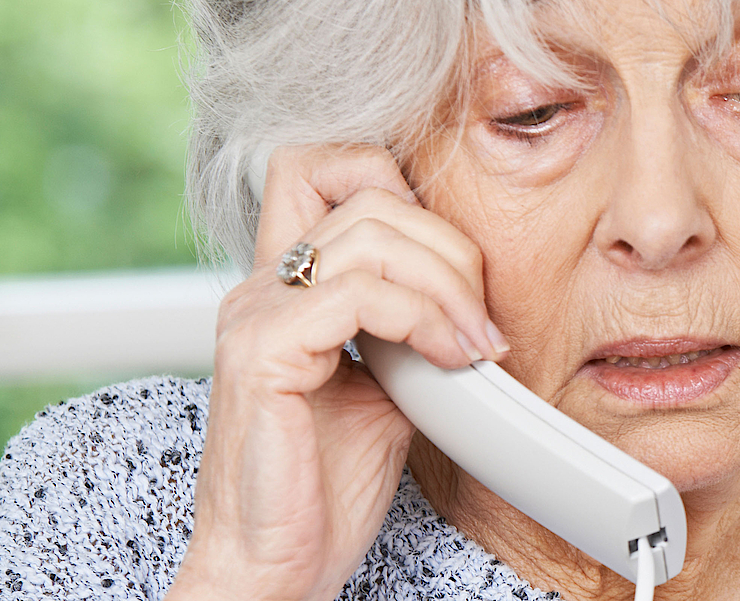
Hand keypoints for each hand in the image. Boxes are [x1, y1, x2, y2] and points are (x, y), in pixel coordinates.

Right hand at [168, 144, 504, 600]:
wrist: (277, 565)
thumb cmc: (324, 490)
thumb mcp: (388, 390)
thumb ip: (410, 330)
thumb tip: (471, 303)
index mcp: (285, 287)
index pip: (324, 167)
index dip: (402, 190)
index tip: (456, 274)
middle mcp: (261, 288)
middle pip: (368, 192)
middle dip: (450, 248)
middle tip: (484, 323)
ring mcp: (255, 314)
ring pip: (372, 233)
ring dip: (448, 286)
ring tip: (476, 347)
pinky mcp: (262, 353)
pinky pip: (357, 294)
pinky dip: (422, 318)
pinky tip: (448, 360)